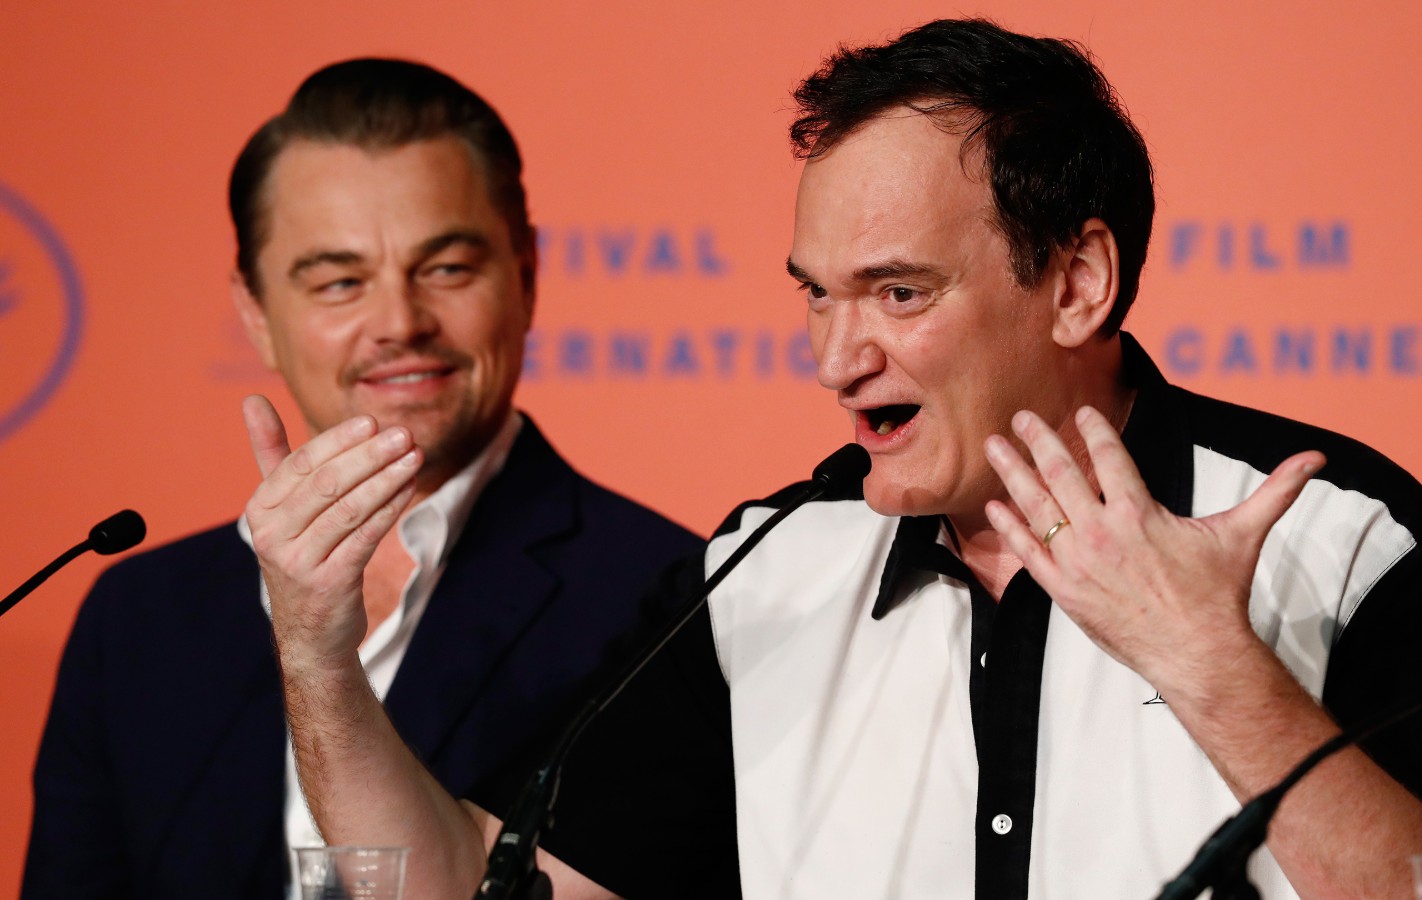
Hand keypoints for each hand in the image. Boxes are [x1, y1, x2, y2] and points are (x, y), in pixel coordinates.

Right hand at [241, 396, 421, 669]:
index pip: (300, 463)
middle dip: (369, 456)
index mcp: (260, 509)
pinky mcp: (328, 583)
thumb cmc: (302, 553)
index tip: (373, 422)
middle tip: (403, 435)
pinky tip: (409, 489)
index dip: (338, 440)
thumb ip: (271, 453)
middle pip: (326, 484)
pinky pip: (364, 538)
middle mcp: (272, 535)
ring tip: (415, 457)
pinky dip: (389, 510)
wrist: (310, 631)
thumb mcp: (281, 506)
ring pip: (348, 510)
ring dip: (386, 479)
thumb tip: (252, 399)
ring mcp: (298, 562)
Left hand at [982, 406, 1322, 698]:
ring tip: (994, 446)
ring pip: (1035, 507)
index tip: (1080, 411)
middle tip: (1020, 417)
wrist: (1197, 654)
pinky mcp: (1063, 590)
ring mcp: (1077, 561)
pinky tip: (994, 505)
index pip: (1108, 457)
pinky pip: (1027, 552)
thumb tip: (1316, 460)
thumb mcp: (1242, 535)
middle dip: (1038, 441)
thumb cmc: (1217, 595)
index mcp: (1139, 512)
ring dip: (1012, 473)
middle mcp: (1102, 532)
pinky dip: (1009, 527)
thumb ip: (1274, 492)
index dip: (1093, 430)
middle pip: (1060, 473)